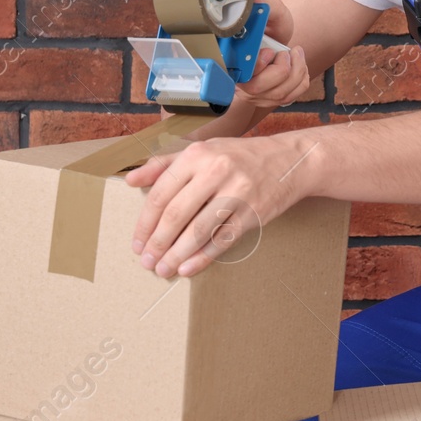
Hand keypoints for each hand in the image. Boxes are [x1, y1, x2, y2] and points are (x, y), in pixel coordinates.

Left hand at [124, 130, 317, 278]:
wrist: (290, 161)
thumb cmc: (239, 157)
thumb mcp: (202, 151)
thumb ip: (165, 164)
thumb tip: (130, 180)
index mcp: (197, 155)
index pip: (161, 193)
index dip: (145, 223)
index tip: (137, 243)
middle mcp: (216, 171)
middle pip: (177, 214)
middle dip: (158, 243)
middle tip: (147, 262)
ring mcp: (237, 192)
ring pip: (199, 230)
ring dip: (177, 255)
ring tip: (163, 269)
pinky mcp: (254, 212)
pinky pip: (223, 240)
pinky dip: (203, 257)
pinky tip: (188, 267)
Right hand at [239, 0, 309, 109]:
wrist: (275, 35)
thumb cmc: (270, 24)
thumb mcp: (269, 9)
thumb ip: (261, 3)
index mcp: (233, 57)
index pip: (237, 72)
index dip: (256, 65)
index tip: (269, 52)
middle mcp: (240, 78)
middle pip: (258, 88)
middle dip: (280, 70)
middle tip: (287, 52)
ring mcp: (256, 91)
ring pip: (277, 94)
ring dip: (295, 73)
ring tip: (297, 55)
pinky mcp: (271, 97)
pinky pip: (290, 96)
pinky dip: (301, 81)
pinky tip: (300, 66)